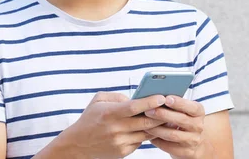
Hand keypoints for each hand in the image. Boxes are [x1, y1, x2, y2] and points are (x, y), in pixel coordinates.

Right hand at [51, 92, 166, 158]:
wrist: (78, 143)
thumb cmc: (90, 118)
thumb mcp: (98, 100)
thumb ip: (117, 96)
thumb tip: (136, 98)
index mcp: (109, 113)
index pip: (134, 107)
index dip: (150, 101)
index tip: (162, 96)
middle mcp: (116, 129)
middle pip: (145, 122)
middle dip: (160, 114)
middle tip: (170, 107)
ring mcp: (120, 142)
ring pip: (146, 133)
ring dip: (157, 126)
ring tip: (166, 118)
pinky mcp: (122, 152)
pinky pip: (140, 142)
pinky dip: (146, 135)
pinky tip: (151, 128)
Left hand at [143, 95, 210, 158]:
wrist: (193, 142)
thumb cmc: (182, 120)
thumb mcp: (183, 110)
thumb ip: (173, 104)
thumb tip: (155, 97)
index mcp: (198, 112)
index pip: (191, 107)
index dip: (179, 103)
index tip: (166, 98)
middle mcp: (198, 126)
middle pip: (181, 120)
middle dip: (163, 115)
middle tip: (149, 110)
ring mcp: (193, 140)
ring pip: (173, 135)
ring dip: (157, 129)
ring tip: (145, 124)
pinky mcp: (187, 152)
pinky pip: (169, 147)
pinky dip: (157, 141)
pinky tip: (149, 135)